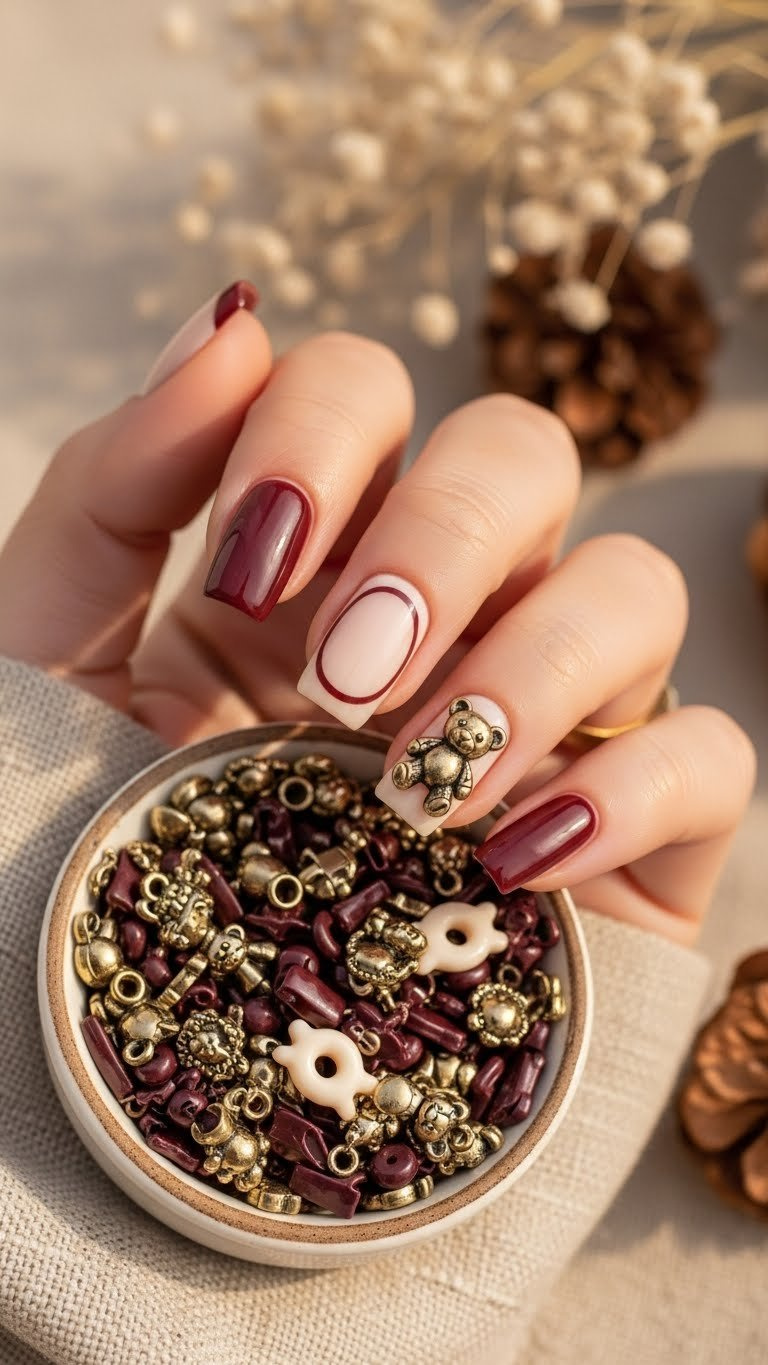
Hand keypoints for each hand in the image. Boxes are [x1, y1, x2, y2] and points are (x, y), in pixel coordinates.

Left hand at [0, 285, 754, 944]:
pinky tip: (512, 859)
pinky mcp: (632, 843)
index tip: (248, 571)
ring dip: (535, 663)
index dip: (321, 436)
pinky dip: (627, 785)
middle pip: (525, 454)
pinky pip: (706, 756)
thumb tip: (234, 317)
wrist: (148, 1081)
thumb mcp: (53, 658)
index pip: (368, 392)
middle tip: (348, 674)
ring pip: (636, 589)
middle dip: (442, 537)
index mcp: (310, 555)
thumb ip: (116, 484)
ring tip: (418, 783)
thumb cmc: (90, 854)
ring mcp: (550, 719)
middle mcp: (446, 612)